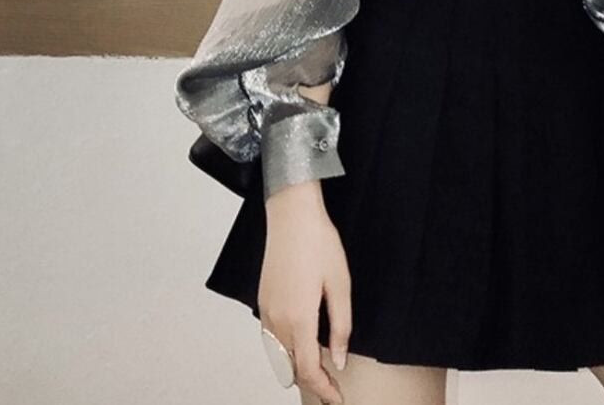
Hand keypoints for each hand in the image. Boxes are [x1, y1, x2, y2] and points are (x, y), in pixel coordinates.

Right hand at [259, 180, 350, 403]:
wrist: (291, 216)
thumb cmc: (319, 244)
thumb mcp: (340, 284)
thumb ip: (340, 326)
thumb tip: (338, 359)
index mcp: (299, 318)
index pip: (309, 370)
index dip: (324, 389)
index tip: (337, 399)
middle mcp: (277, 321)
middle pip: (292, 368)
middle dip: (313, 382)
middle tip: (334, 389)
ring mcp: (266, 312)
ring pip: (280, 355)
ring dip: (298, 368)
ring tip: (322, 371)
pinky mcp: (263, 302)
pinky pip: (272, 339)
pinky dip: (287, 351)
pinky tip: (303, 344)